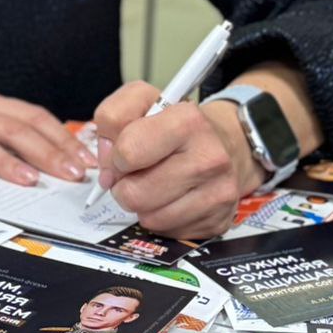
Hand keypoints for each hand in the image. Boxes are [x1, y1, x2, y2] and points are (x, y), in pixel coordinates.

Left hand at [91, 82, 257, 237]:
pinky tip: (170, 199)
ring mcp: (219, 193)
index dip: (115, 156)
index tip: (124, 153)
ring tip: (153, 185)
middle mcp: (210, 158)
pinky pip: (168, 231)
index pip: (127, 153)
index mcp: (188, 121)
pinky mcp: (219, 221)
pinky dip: (161, 218)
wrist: (225, 143)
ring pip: (149, 218)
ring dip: (142, 205)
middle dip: (124, 186)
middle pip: (134, 195)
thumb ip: (111, 119)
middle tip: (135, 174)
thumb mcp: (140, 100)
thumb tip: (107, 168)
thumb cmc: (174, 124)